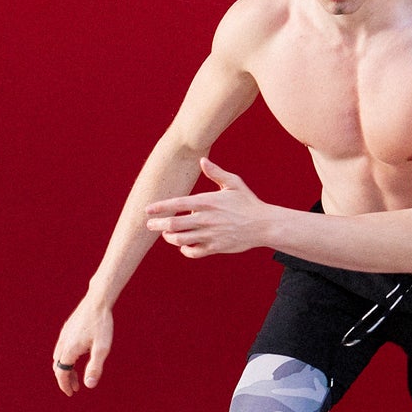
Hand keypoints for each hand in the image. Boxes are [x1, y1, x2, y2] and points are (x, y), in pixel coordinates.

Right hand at [53, 298, 112, 394]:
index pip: (61, 373)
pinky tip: (77, 356)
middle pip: (58, 366)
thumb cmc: (102, 324)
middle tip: (76, 388)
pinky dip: (66, 358)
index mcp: (69, 349)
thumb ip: (95, 367)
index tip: (71, 393)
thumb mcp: (102, 347)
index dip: (65, 385)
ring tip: (78, 374)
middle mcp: (63, 343)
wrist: (98, 300)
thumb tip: (89, 385)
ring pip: (59, 357)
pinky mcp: (67, 329)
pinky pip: (61, 348)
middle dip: (65, 379)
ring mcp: (64, 335)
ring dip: (66, 368)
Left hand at [146, 158, 272, 258]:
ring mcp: (210, 235)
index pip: (177, 204)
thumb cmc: (247, 202)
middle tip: (149, 225)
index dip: (160, 207)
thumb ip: (216, 173)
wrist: (264, 225)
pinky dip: (185, 250)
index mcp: (208, 202)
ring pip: (181, 240)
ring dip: (170, 238)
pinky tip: (183, 246)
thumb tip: (202, 160)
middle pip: (174, 225)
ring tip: (166, 234)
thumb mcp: (234, 183)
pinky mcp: (215, 248)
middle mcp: (206, 219)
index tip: (148, 210)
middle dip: (158, 225)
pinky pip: (194, 252)